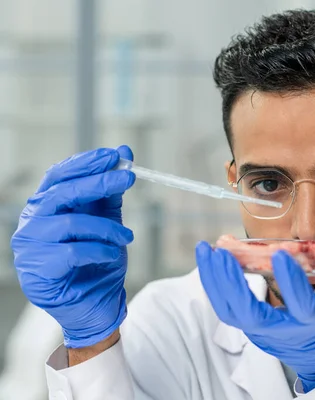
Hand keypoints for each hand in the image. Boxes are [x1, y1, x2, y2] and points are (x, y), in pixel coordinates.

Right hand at [10, 146, 135, 347]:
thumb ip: (112, 192)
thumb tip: (124, 153)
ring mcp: (31, 247)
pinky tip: (112, 255)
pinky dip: (100, 251)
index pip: (60, 174)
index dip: (86, 162)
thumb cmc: (98, 262)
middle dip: (99, 182)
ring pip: (71, 223)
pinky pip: (73, 252)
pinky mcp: (38, 270)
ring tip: (127, 238)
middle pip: (63, 193)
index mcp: (46, 206)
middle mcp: (33, 222)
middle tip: (128, 177)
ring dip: (108, 228)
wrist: (96, 306)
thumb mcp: (109, 222)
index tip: (115, 154)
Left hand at [195, 238, 314, 391]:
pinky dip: (214, 286)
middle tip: (222, 253)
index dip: (292, 283)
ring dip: (216, 282)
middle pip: (252, 315)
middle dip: (234, 285)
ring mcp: (264, 333)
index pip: (302, 306)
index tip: (281, 253)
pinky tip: (208, 261)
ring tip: (206, 250)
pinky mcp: (251, 329)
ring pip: (233, 313)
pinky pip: (228, 310)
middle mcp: (285, 331)